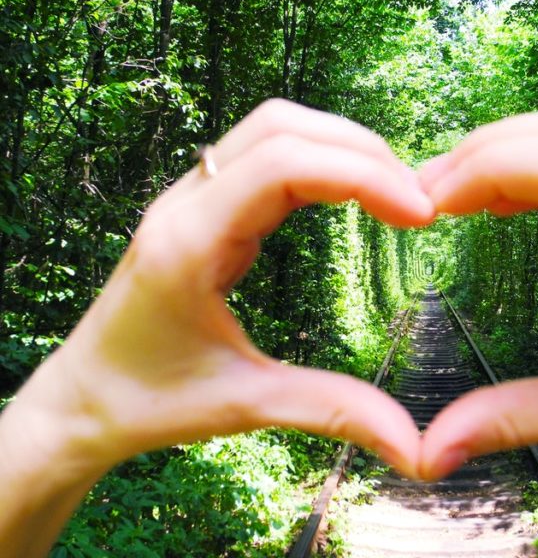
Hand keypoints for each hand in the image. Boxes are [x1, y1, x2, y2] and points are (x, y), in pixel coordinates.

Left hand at [5, 99, 432, 479]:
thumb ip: (334, 411)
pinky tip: (348, 194)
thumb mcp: (246, 406)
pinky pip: (261, 154)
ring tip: (392, 191)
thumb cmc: (147, 403)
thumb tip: (417, 446)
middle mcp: (185, 204)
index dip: (362, 175)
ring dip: (338, 147)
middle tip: (415, 199)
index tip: (418, 213)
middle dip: (359, 151)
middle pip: (281, 126)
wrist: (82, 400)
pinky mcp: (199, 207)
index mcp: (190, 243)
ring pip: (271, 130)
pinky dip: (315, 159)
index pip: (284, 165)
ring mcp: (189, 199)